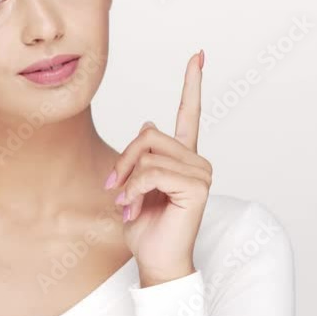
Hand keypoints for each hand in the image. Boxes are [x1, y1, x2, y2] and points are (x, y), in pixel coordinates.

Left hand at [104, 50, 211, 286]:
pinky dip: (133, 189)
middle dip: (125, 159)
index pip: (190, 113)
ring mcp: (200, 172)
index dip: (192, 83)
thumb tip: (149, 125)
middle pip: (150, 134)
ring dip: (127, 180)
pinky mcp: (196, 186)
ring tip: (126, 202)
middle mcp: (196, 161)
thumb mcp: (135, 182)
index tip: (198, 55)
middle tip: (115, 187)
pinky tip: (133, 207)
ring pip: (148, 154)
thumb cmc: (145, 226)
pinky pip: (152, 172)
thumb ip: (142, 154)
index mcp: (183, 157)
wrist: (155, 260)